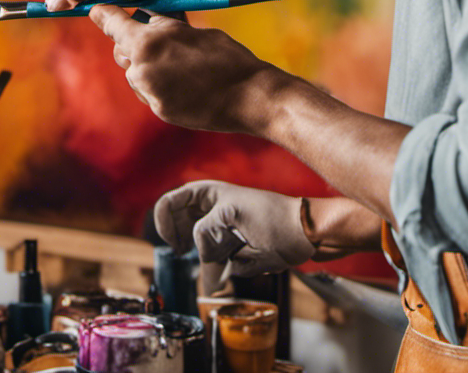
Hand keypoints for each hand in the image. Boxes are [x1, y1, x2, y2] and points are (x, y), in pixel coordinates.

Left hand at [92, 5, 279, 132]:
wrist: (249, 96)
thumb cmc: (225, 55)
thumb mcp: (190, 29)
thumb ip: (160, 26)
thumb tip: (140, 20)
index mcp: (148, 42)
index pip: (111, 22)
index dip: (105, 13)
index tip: (101, 8)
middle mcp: (141, 69)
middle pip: (121, 49)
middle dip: (133, 41)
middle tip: (158, 36)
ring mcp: (148, 93)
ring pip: (134, 71)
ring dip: (147, 63)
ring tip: (179, 61)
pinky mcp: (159, 110)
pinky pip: (148, 90)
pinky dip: (159, 82)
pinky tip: (185, 81)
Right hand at [155, 180, 314, 291]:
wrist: (303, 236)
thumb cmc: (273, 217)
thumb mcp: (234, 214)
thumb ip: (206, 229)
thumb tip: (197, 250)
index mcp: (209, 195)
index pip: (171, 202)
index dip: (164, 220)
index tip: (172, 240)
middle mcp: (211, 213)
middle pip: (179, 228)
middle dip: (181, 242)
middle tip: (183, 252)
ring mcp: (221, 234)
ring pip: (197, 251)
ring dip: (205, 262)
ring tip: (220, 263)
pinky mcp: (232, 253)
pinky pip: (214, 267)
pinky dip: (216, 273)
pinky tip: (230, 271)